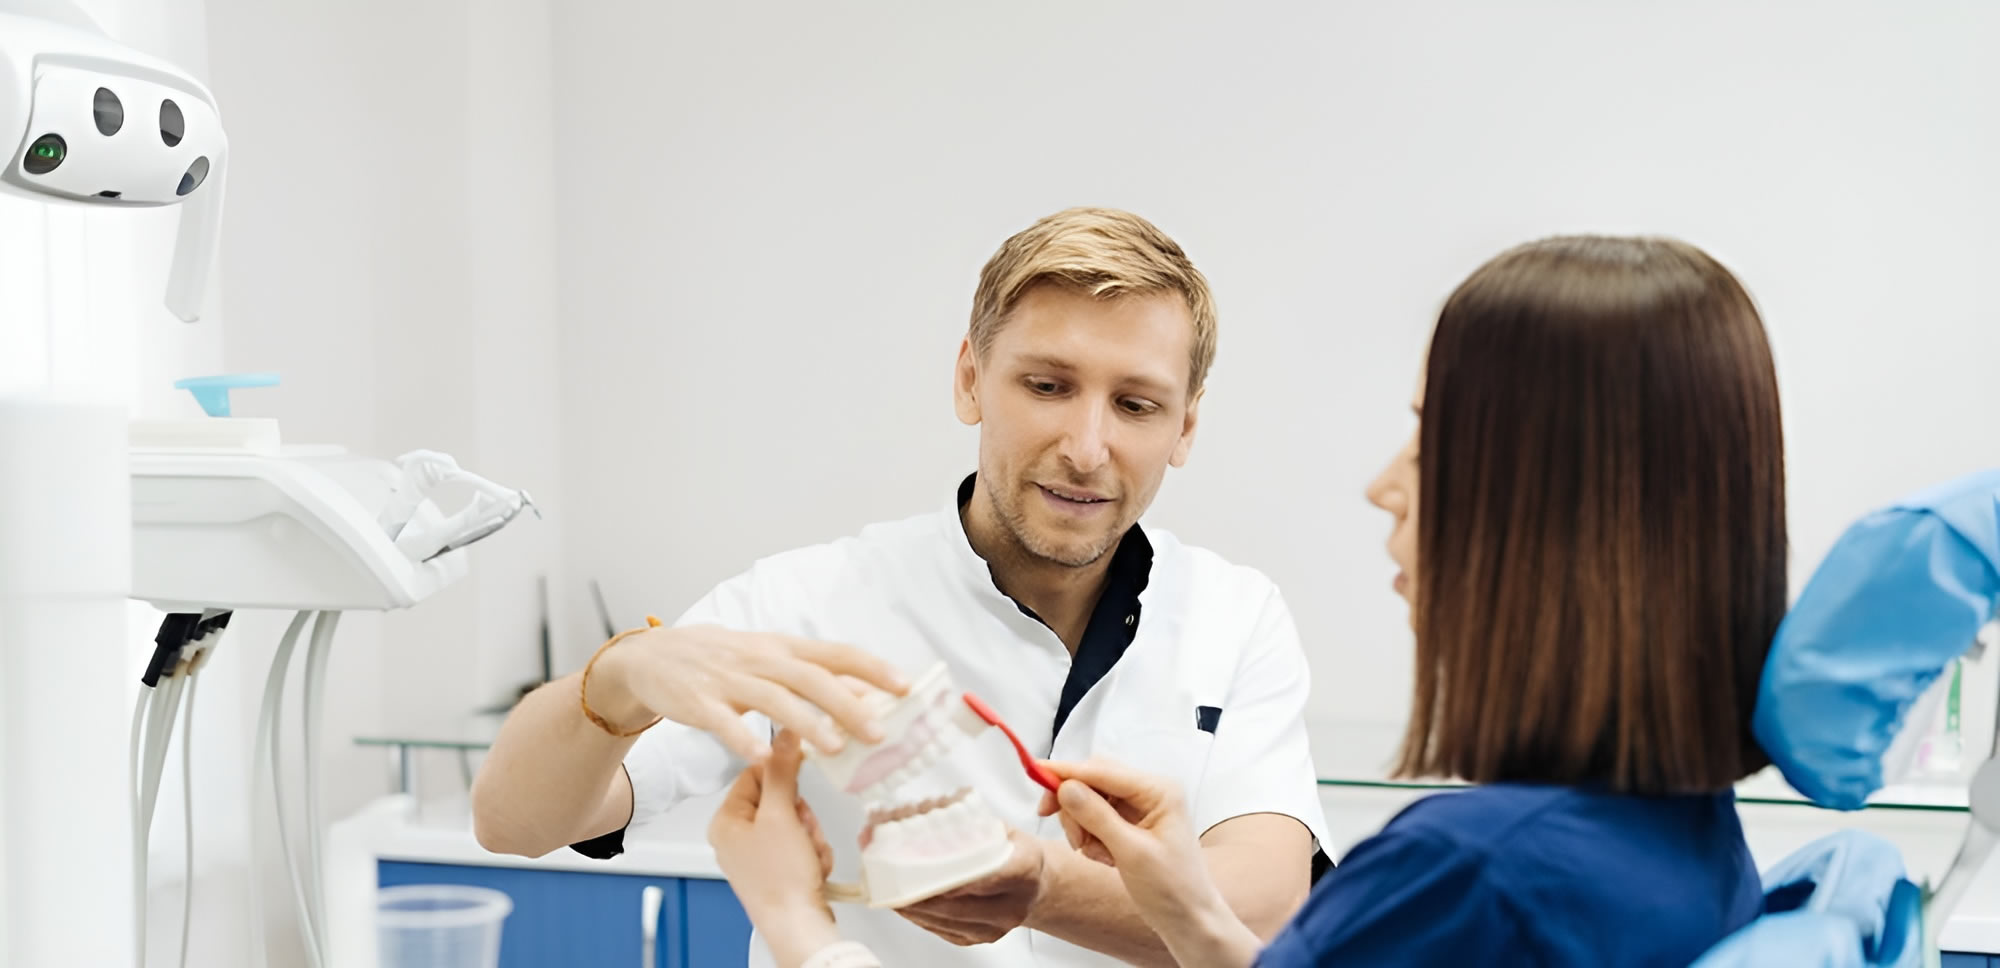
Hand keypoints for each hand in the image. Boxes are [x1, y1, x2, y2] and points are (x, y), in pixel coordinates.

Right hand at [591, 623, 908, 761]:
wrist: (652, 657)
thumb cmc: (720, 659)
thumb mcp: (766, 657)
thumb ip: (809, 675)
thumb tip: (862, 695)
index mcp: (781, 649)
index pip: (834, 654)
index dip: (870, 668)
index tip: (904, 685)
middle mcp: (760, 661)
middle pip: (811, 679)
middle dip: (847, 704)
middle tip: (878, 732)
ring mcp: (729, 681)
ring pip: (774, 700)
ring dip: (806, 723)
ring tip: (835, 747)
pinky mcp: (700, 703)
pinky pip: (724, 723)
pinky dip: (742, 738)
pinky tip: (759, 757)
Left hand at [707, 731, 843, 966]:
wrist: (796, 925)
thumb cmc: (780, 879)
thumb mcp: (782, 815)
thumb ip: (783, 771)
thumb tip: (784, 734)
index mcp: (725, 820)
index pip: (754, 773)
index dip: (782, 774)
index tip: (800, 776)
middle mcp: (736, 836)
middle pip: (779, 798)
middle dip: (801, 815)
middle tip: (802, 830)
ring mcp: (756, 855)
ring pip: (795, 821)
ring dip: (810, 834)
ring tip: (808, 853)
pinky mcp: (776, 870)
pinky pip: (800, 844)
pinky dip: (812, 852)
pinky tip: (812, 866)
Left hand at [895, 829, 1048, 945]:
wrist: (1037, 882)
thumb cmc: (1012, 849)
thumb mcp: (1000, 827)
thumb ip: (968, 823)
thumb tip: (922, 812)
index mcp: (1025, 868)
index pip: (987, 875)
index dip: (954, 877)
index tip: (924, 872)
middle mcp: (1014, 904)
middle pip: (959, 904)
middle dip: (920, 892)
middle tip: (890, 879)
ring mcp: (998, 927)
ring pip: (946, 920)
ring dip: (913, 906)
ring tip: (888, 889)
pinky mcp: (981, 938)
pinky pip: (943, 930)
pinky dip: (920, 916)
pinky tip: (904, 903)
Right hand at [1037, 758, 1226, 928]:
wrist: (1188, 920)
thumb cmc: (1172, 889)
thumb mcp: (1131, 853)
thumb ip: (1097, 817)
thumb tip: (1065, 787)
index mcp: (1160, 791)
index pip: (1103, 770)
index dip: (1067, 772)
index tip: (1036, 770)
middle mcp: (1150, 792)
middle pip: (1094, 780)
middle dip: (1075, 807)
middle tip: (1074, 839)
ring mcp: (1141, 807)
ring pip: (1090, 799)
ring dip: (1083, 826)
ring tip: (1098, 855)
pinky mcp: (1131, 823)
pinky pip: (1096, 817)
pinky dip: (1091, 836)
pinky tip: (1105, 857)